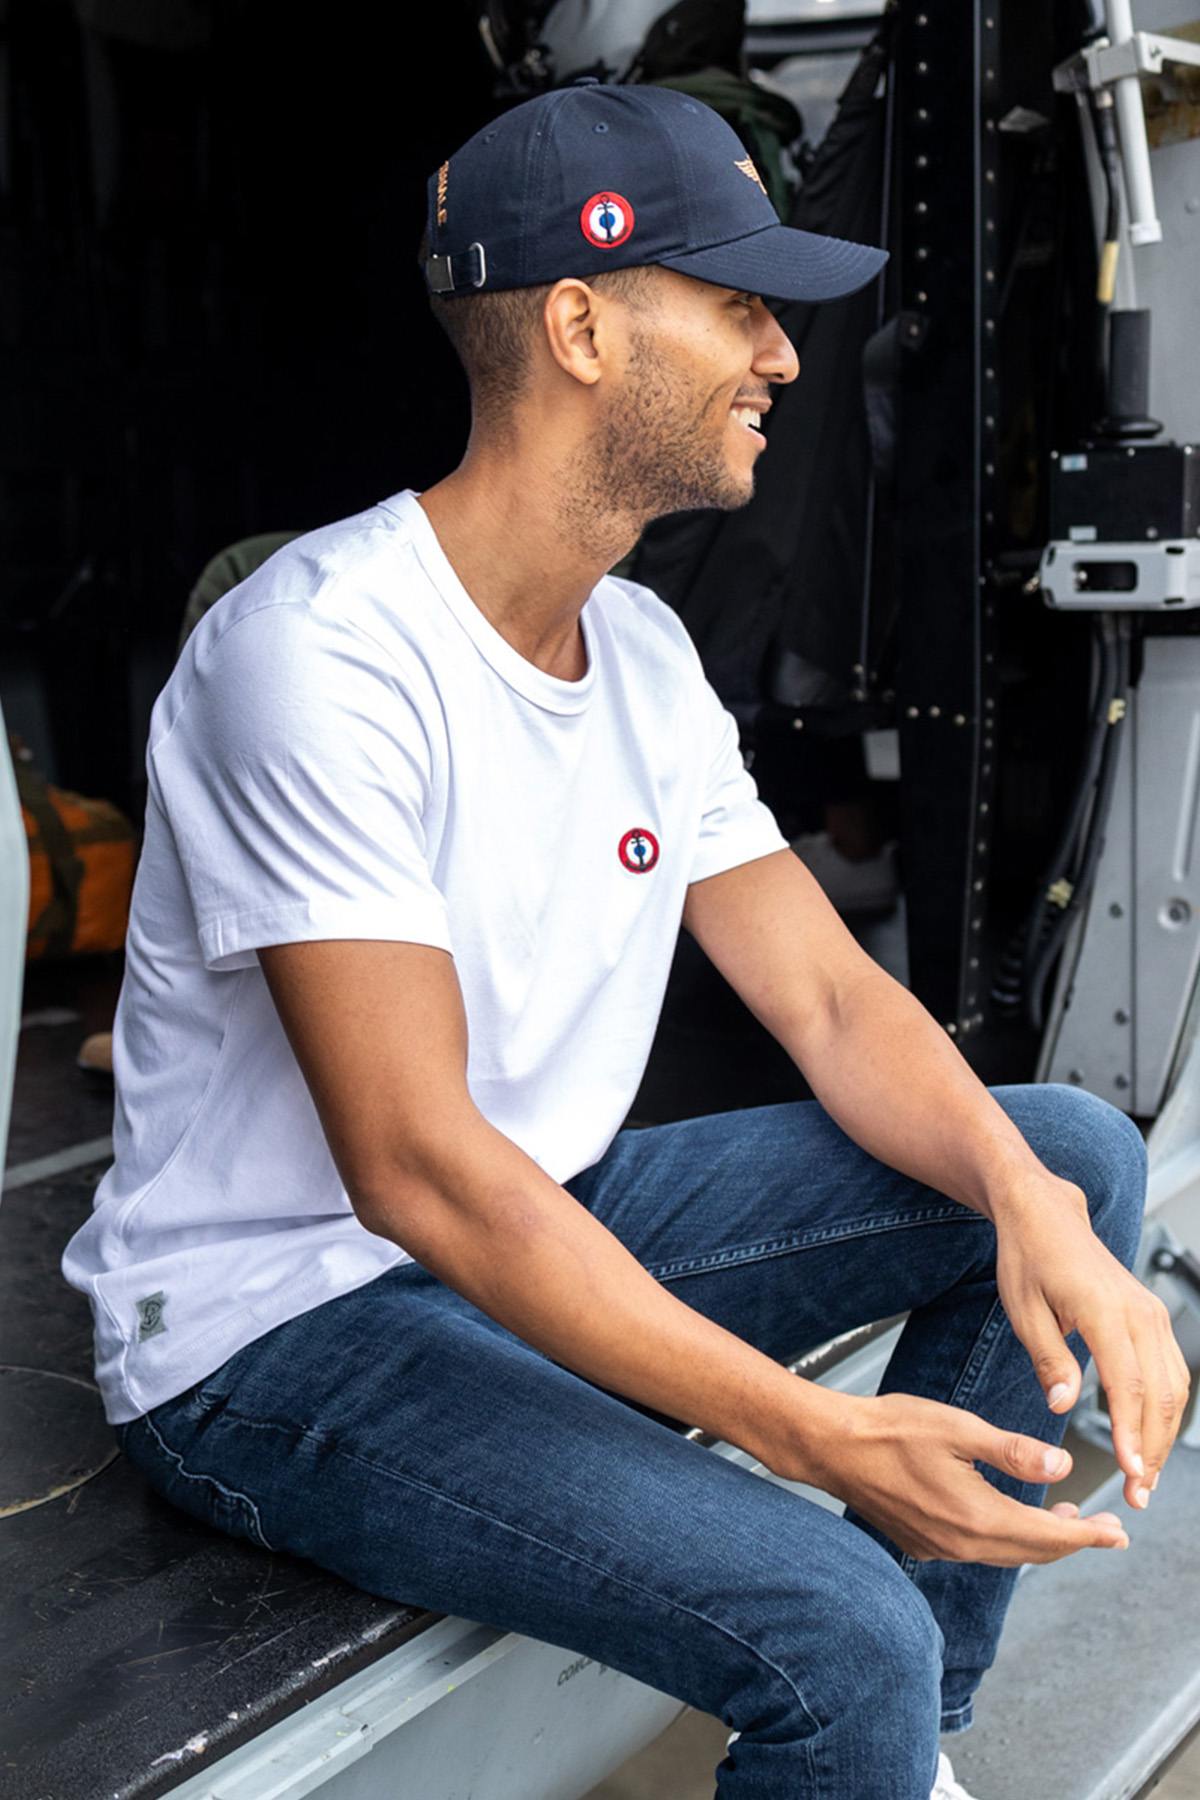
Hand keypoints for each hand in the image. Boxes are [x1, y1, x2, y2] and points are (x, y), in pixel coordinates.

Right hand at [792, 1390, 1129, 1565]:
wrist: (832, 1446)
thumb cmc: (889, 1429)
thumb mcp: (958, 1428)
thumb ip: (1012, 1451)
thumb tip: (1060, 1467)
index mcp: (976, 1516)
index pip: (1047, 1535)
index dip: (1087, 1535)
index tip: (1116, 1535)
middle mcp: (960, 1543)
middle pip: (1031, 1552)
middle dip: (1072, 1541)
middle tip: (1104, 1531)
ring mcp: (939, 1547)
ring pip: (1005, 1553)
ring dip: (1039, 1539)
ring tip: (1064, 1520)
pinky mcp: (922, 1541)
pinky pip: (978, 1550)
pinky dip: (1006, 1538)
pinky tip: (1009, 1516)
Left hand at [992, 1178, 1191, 1507]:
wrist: (1047, 1215)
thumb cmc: (1028, 1257)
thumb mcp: (1023, 1309)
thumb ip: (1048, 1359)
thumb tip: (1062, 1406)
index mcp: (1104, 1310)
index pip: (1127, 1384)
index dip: (1130, 1434)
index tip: (1130, 1474)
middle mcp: (1139, 1312)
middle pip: (1159, 1394)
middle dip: (1153, 1449)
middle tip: (1138, 1494)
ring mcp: (1152, 1313)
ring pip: (1173, 1387)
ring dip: (1164, 1436)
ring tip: (1146, 1478)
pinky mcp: (1153, 1316)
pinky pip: (1171, 1371)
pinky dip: (1166, 1409)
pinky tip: (1151, 1438)